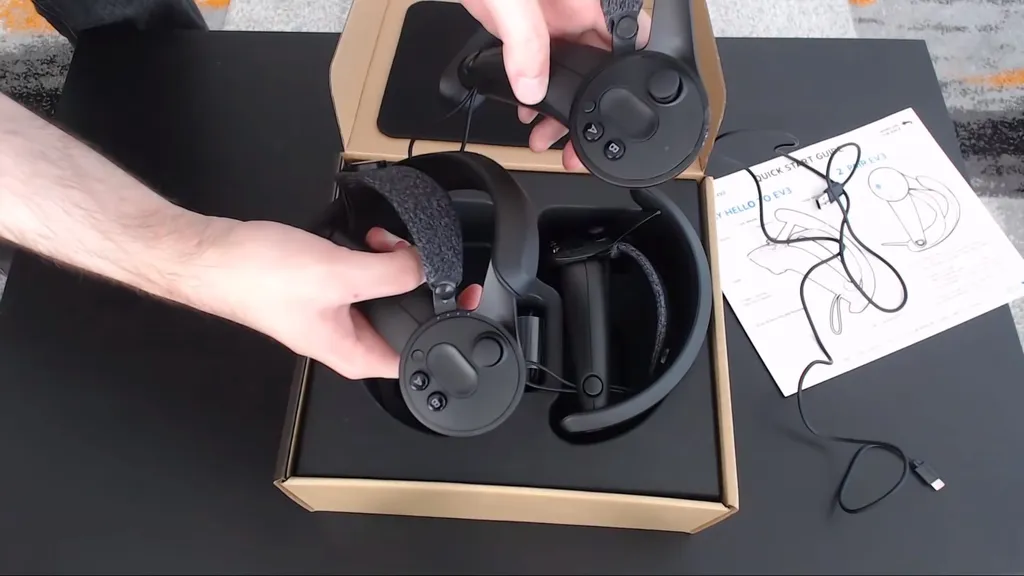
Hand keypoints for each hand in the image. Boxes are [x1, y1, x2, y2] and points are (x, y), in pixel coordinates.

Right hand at [202, 221, 480, 379]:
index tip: (464, 303)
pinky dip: (375, 256)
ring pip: (388, 295)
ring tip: (388, 246)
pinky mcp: (326, 288)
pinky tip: (369, 240)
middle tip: (424, 261)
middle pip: (407, 321)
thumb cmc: (256, 277)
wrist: (211, 254)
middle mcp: (348, 339)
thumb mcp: (338, 273)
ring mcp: (336, 313)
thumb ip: (391, 273)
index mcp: (354, 354)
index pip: (418, 358)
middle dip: (422, 289)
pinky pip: (366, 276)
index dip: (447, 332)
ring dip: (397, 267)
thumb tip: (425, 265)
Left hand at [460, 0, 649, 170]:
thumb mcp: (511, 2)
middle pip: (598, 63)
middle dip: (588, 104)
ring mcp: (549, 19)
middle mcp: (574, 9)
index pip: (629, 36)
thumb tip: (533, 86)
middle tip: (577, 140)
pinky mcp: (523, 26)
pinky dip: (534, 90)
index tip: (619, 106)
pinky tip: (526, 108)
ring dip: (559, 104)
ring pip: (568, 69)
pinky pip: (538, 64)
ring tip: (547, 135)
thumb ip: (525, 41)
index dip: (629, 73)